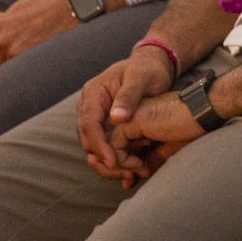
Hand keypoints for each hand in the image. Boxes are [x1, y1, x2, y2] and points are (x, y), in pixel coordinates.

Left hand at [0, 0, 77, 83]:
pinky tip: (25, 80)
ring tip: (12, 83)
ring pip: (5, 75)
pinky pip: (19, 76)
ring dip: (7, 79)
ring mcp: (15, 53)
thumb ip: (3, 23)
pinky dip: (20, 80)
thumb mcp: (17, 8)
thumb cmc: (46, 7)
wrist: (69, 10)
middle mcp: (1, 42)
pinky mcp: (29, 61)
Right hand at [76, 48, 175, 176]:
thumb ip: (129, 95)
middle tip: (124, 172)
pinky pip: (104, 145)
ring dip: (109, 162)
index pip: (89, 123)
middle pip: (88, 139)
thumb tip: (116, 118)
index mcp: (94, 92)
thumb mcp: (141, 77)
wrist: (153, 66)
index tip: (112, 160)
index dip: (99, 144)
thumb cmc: (148, 68)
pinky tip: (130, 170)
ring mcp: (95, 116)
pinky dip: (115, 158)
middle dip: (104, 158)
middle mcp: (89, 105)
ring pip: (94, 146)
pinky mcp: (104, 125)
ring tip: (130, 174)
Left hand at [97, 91, 204, 184]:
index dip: (119, 167)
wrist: (202, 112)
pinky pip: (114, 147)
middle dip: (113, 170)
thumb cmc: (189, 128)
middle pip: (105, 149)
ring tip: (137, 173)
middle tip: (128, 182)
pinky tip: (140, 165)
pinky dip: (123, 161)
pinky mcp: (129, 121)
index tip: (135, 179)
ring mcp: (126, 118)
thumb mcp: (165, 150)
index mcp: (134, 122)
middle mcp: (127, 118)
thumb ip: (147, 161)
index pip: (113, 148)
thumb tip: (130, 180)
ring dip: (117, 168)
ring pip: (105, 149)